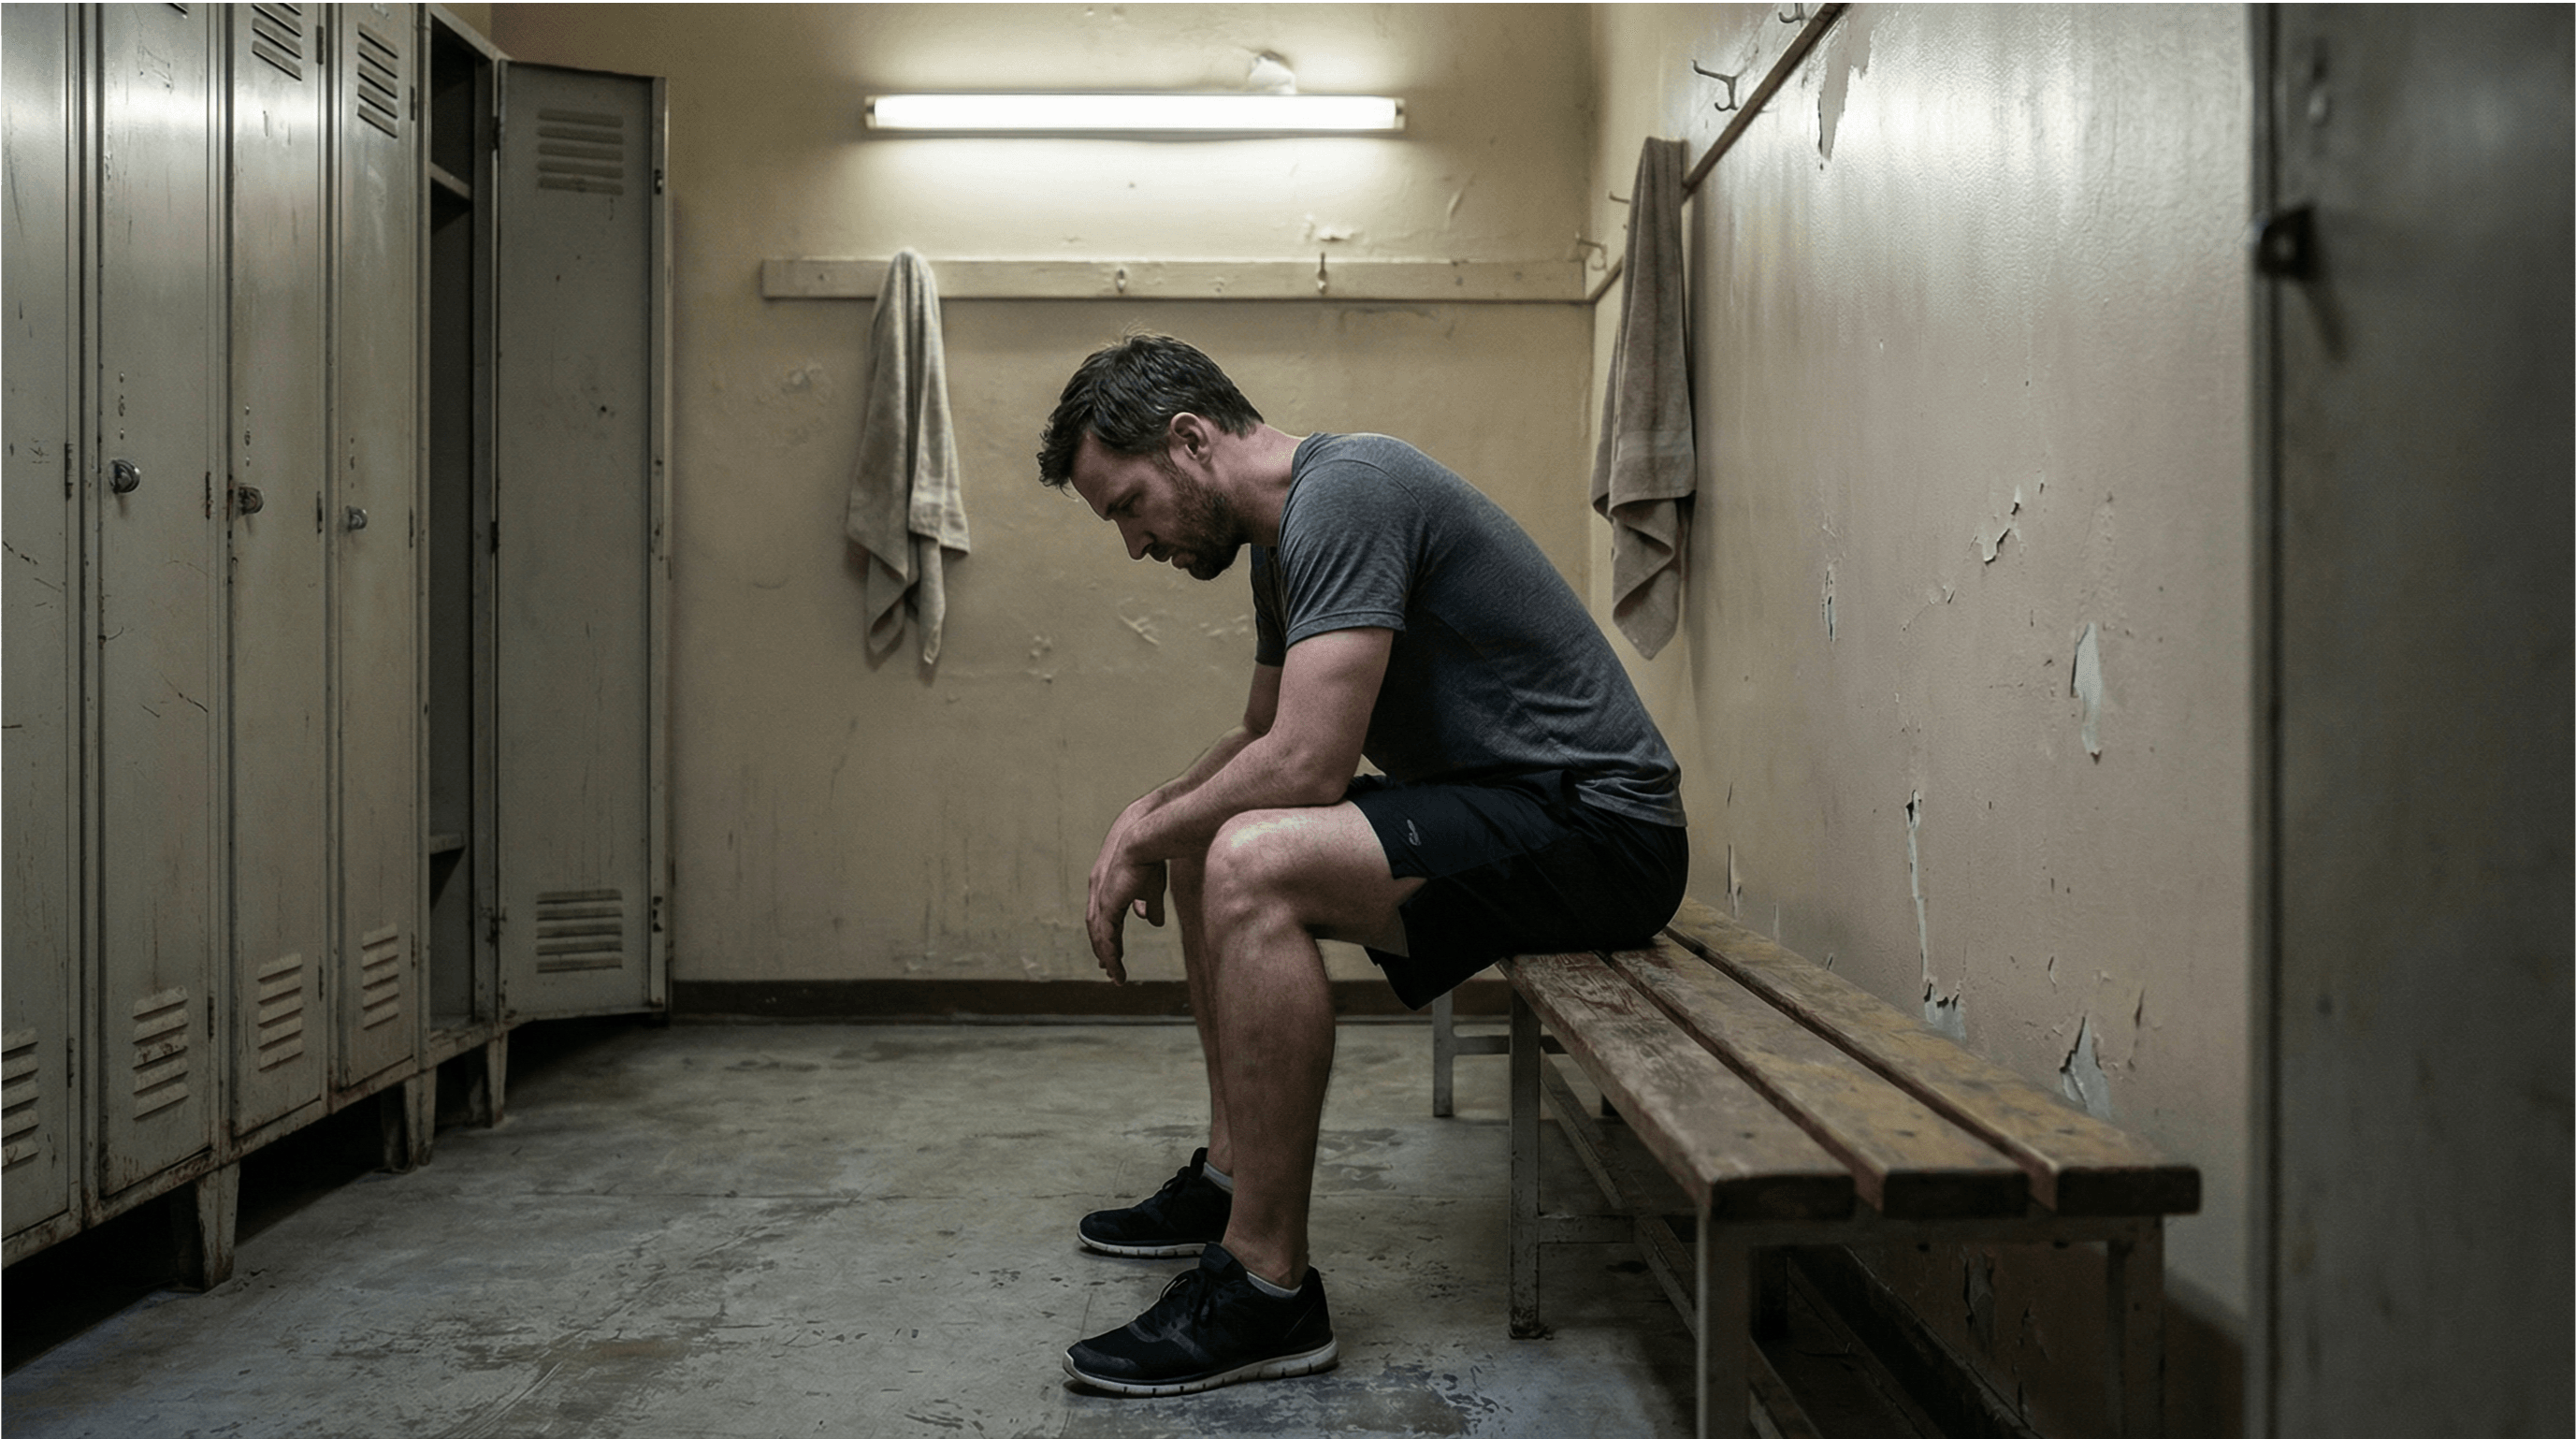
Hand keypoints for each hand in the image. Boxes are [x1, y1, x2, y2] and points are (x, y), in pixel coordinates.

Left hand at [1086, 845, 1166, 983]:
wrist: (1147, 840)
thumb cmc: (1152, 856)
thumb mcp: (1151, 887)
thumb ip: (1149, 905)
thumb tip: (1151, 922)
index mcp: (1106, 885)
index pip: (1103, 915)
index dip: (1108, 934)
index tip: (1113, 950)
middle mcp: (1097, 891)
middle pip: (1096, 927)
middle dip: (1102, 948)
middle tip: (1107, 967)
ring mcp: (1099, 898)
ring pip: (1099, 936)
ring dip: (1106, 956)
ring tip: (1114, 973)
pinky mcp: (1106, 905)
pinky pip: (1105, 937)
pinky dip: (1109, 953)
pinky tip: (1115, 966)